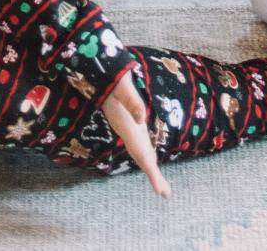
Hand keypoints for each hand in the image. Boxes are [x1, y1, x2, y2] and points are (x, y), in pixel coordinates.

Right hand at [101, 68, 168, 197]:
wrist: (100, 73)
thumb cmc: (112, 78)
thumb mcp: (121, 86)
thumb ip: (131, 100)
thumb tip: (143, 118)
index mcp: (127, 126)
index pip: (140, 152)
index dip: (150, 169)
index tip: (159, 187)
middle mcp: (128, 130)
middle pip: (142, 157)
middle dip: (153, 175)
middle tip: (165, 194)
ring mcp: (129, 128)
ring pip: (141, 151)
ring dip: (150, 167)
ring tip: (161, 185)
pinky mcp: (131, 123)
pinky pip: (141, 142)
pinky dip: (147, 154)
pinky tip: (151, 158)